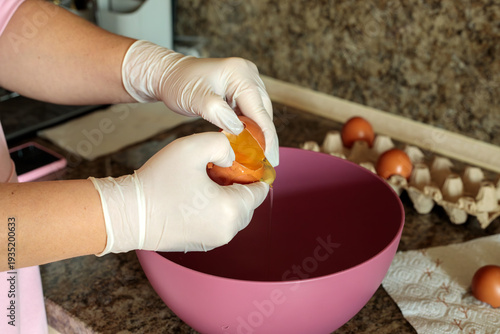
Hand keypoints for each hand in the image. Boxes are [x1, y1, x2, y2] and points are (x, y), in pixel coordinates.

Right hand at [89, 132, 268, 254]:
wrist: (127, 214)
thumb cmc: (158, 182)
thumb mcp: (192, 147)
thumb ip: (222, 143)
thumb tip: (232, 157)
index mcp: (232, 210)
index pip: (260, 190)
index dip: (255, 171)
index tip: (242, 159)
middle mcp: (227, 231)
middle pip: (248, 203)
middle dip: (239, 184)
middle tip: (219, 168)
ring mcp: (214, 240)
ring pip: (234, 213)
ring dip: (226, 196)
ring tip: (205, 180)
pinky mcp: (201, 244)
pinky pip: (219, 223)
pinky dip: (215, 209)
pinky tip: (195, 195)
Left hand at [121, 40, 278, 165]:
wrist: (167, 74)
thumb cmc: (178, 83)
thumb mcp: (195, 99)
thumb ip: (218, 113)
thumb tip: (240, 130)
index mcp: (240, 74)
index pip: (259, 110)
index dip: (267, 136)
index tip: (270, 158)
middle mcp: (248, 75)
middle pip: (264, 111)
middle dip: (266, 137)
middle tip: (268, 163)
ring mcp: (245, 81)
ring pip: (259, 113)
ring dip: (259, 134)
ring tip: (262, 157)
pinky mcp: (239, 90)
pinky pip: (250, 112)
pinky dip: (250, 128)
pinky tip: (250, 144)